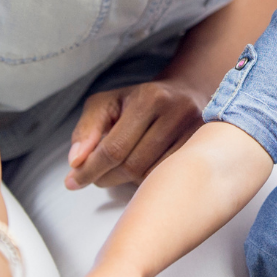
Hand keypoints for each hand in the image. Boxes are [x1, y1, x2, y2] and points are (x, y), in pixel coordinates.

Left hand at [66, 74, 207, 188]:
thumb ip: (86, 130)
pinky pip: (166, 180)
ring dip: (126, 182)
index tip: (73, 182)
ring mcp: (194, 134)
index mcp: (150, 98)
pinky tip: (140, 171)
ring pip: (149, 176)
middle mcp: (177, 113)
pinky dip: (147, 182)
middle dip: (106, 177)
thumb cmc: (139, 101)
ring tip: (118, 170)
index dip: (90, 169)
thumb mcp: (107, 104)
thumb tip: (76, 162)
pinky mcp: (203, 150)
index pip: (114, 148)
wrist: (186, 94)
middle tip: (96, 177)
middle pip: (132, 165)